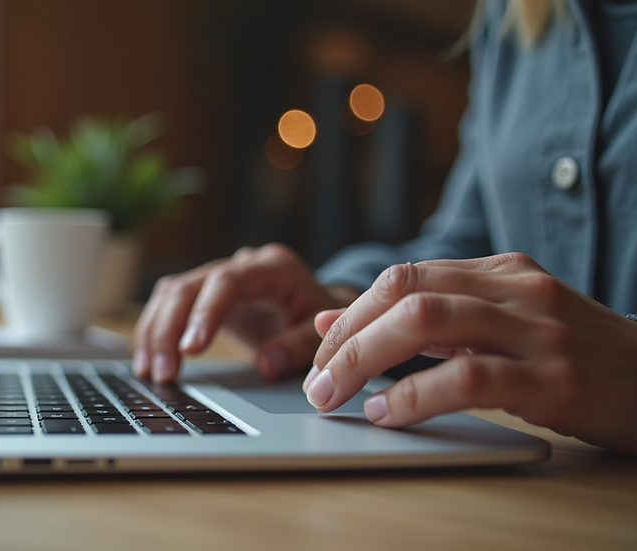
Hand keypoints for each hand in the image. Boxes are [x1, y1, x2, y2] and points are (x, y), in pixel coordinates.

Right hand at [133, 243, 356, 382]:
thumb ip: (299, 347)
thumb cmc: (322, 320)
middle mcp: (240, 264)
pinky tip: (147, 361)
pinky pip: (168, 304)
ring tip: (150, 373)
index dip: (205, 314)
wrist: (318, 308)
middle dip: (170, 330)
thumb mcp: (324, 335)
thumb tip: (266, 364)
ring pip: (171, 293)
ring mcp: (218, 276)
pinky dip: (154, 331)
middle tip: (164, 374)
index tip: (190, 350)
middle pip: (189, 286)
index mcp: (273, 268)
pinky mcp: (203, 293)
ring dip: (155, 332)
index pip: (227, 282)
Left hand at [305, 253, 636, 454]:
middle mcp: (517, 290)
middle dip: (347, 336)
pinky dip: (413, 395)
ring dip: (364, 360)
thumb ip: (424, 322)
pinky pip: (466, 379)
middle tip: (316, 379)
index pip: (404, 276)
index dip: (351, 312)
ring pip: (427, 321)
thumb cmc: (571, 358)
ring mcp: (539, 331)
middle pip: (405, 293)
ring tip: (334, 393)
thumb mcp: (497, 327)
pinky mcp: (554, 380)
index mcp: (501, 273)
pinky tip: (387, 413)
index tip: (320, 349)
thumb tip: (331, 323)